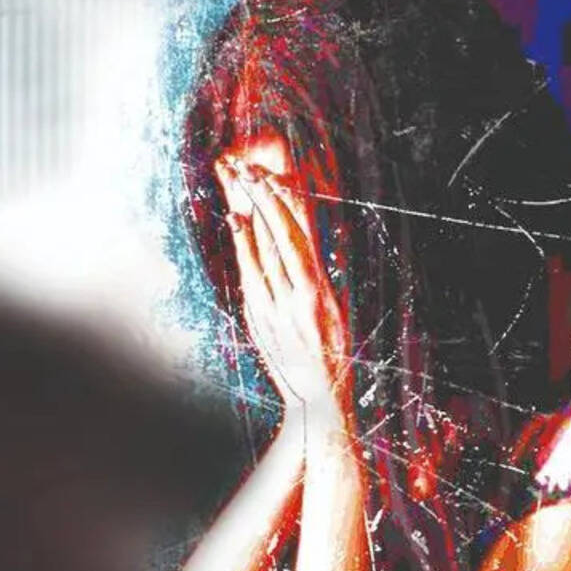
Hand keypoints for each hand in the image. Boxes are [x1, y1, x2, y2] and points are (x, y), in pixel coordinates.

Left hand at [214, 146, 349, 407]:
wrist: (318, 402)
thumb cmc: (331, 356)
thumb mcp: (332, 313)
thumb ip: (316, 279)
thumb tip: (304, 243)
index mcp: (322, 294)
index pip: (303, 237)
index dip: (287, 204)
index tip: (275, 177)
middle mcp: (301, 298)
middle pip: (280, 236)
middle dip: (264, 198)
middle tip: (249, 168)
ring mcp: (277, 309)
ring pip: (263, 250)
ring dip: (251, 213)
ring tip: (240, 182)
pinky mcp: (261, 320)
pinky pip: (251, 275)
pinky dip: (244, 247)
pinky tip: (237, 223)